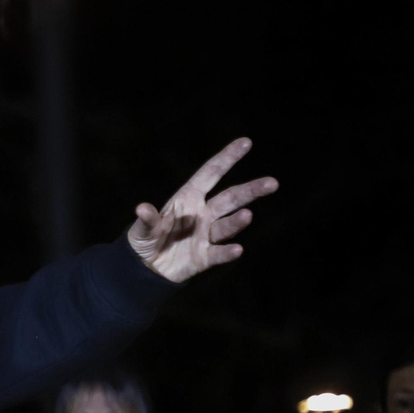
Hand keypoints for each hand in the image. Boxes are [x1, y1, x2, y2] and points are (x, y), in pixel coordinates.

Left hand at [127, 137, 277, 283]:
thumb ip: (147, 220)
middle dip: (250, 190)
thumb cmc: (145, 240)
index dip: (227, 158)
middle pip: (230, 198)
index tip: (246, 143)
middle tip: (272, 183)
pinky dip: (227, 253)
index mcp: (188, 198)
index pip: (211, 174)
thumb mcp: (141, 230)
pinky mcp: (205, 257)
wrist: (145, 269)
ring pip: (227, 225)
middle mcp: (202, 214)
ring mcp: (206, 235)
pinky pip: (218, 254)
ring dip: (237, 221)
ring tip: (247, 215)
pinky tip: (237, 250)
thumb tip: (142, 208)